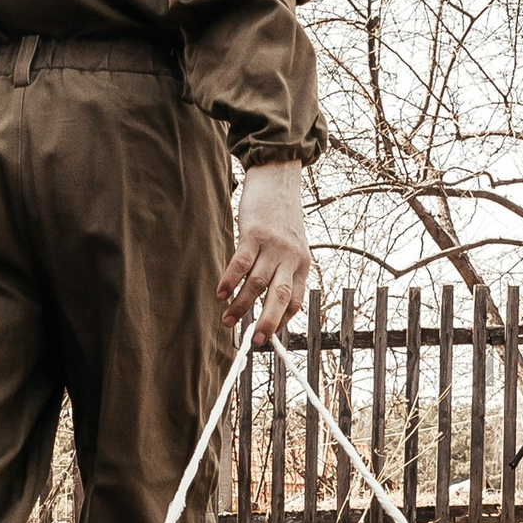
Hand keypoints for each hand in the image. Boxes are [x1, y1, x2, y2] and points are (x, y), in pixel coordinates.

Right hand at [219, 158, 311, 339]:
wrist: (278, 180)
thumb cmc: (281, 218)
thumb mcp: (292, 246)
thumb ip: (283, 271)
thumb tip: (267, 301)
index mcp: (302, 264)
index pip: (294, 300)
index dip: (281, 320)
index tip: (267, 335)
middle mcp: (290, 257)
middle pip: (279, 296)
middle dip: (267, 322)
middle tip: (255, 342)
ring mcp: (273, 245)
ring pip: (257, 283)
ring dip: (241, 305)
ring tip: (227, 322)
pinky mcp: (254, 233)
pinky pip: (241, 262)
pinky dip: (230, 280)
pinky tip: (220, 294)